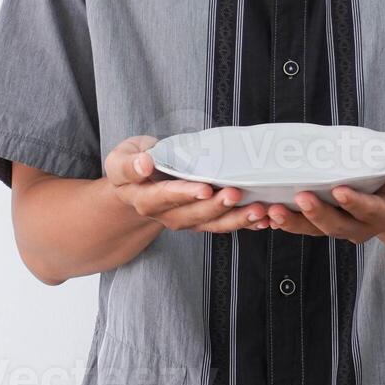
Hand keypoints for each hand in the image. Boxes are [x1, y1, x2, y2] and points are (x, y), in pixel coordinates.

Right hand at [104, 135, 268, 232]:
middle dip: (216, 206)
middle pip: (192, 215)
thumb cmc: (133, 165)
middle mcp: (165, 215)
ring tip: (258, 210)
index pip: (164, 197)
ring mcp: (186, 219)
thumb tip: (144, 164)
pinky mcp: (202, 219)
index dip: (184, 194)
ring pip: (212, 224)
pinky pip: (224, 224)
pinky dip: (245, 223)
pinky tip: (264, 219)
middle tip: (236, 192)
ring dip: (236, 219)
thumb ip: (129, 164)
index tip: (203, 187)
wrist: (139, 185)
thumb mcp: (120, 159)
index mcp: (144, 198)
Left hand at [264, 159, 384, 241]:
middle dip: (319, 214)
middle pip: (337, 225)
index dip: (356, 203)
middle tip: (301, 197)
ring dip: (292, 222)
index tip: (341, 190)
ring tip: (272, 211)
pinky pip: (301, 226)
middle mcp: (360, 226)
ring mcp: (339, 227)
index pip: (370, 211)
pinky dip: (282, 222)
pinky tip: (264, 214)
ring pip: (314, 229)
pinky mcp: (322, 224)